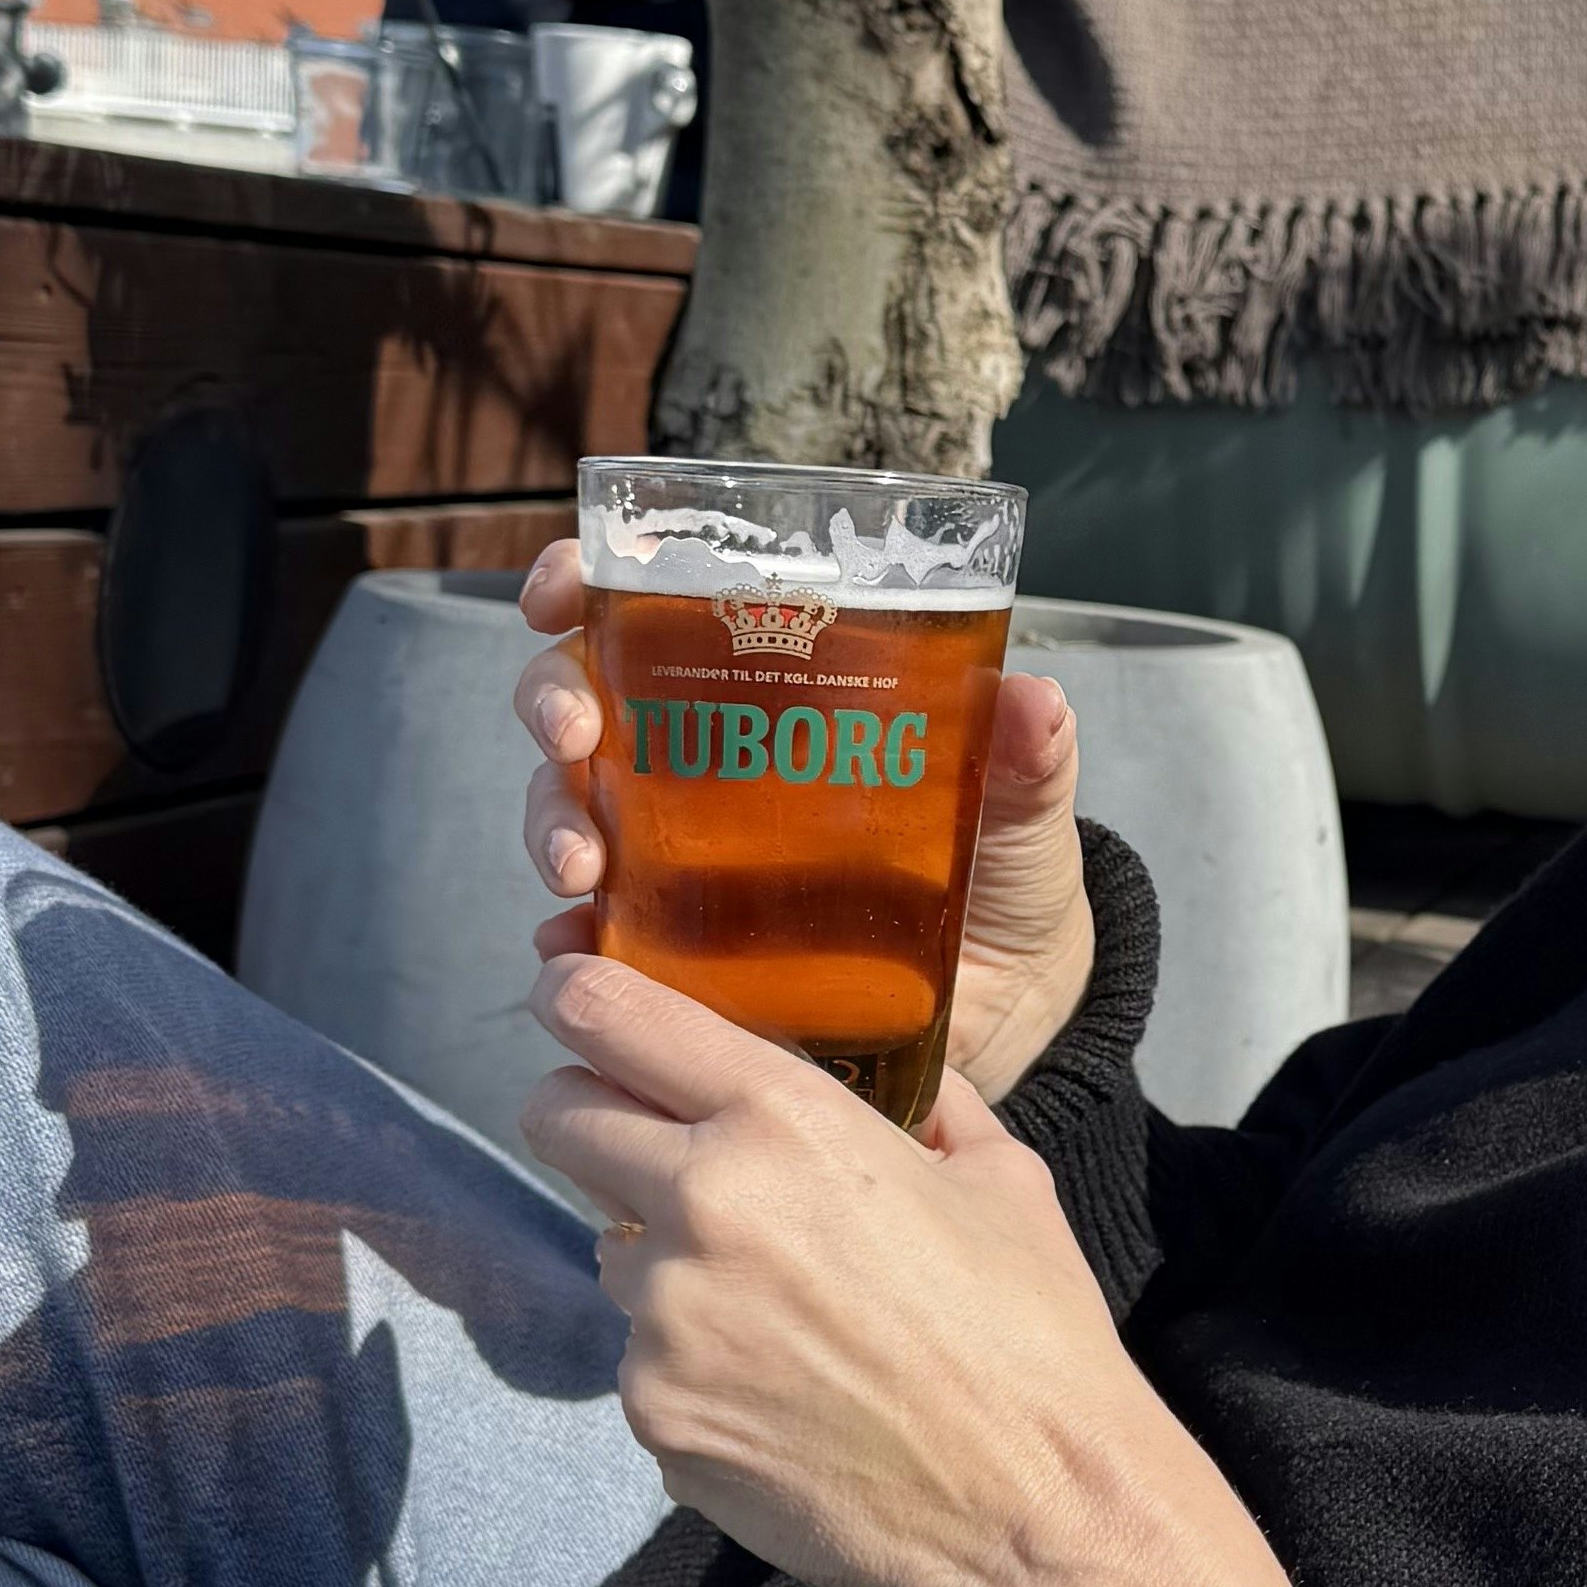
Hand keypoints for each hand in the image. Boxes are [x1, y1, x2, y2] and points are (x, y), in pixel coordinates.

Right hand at [509, 537, 1100, 1101]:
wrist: (1012, 1002)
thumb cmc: (1003, 868)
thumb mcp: (1020, 803)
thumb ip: (1026, 753)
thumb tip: (1033, 698)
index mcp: (773, 690)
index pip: (653, 610)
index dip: (582, 584)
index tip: (559, 592)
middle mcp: (706, 760)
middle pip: (583, 699)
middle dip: (553, 704)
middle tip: (575, 736)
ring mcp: (684, 854)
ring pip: (573, 809)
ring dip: (552, 823)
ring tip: (583, 865)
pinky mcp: (683, 951)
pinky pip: (602, 937)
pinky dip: (575, 939)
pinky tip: (576, 945)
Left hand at [515, 952, 1318, 1586]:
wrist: (1033, 1505)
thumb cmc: (1033, 1332)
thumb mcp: (1000, 1179)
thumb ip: (929, 1108)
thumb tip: (904, 1082)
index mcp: (784, 1121)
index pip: (607, 1015)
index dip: (574, 999)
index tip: (570, 1003)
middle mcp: (701, 1204)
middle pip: (558, 1119)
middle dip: (590, 1122)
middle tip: (651, 1154)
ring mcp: (664, 1319)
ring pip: (611, 1255)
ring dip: (664, 1265)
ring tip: (771, 1315)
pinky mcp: (654, 1417)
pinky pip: (646, 1365)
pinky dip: (696, 1372)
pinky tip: (783, 1400)